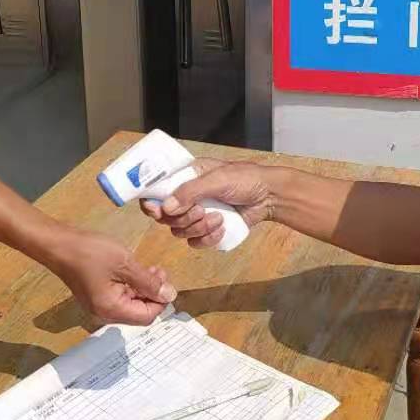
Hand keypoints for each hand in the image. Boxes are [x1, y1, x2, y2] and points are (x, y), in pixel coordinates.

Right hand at [49, 230, 175, 325]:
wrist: (59, 244)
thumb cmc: (91, 252)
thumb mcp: (125, 264)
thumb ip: (149, 282)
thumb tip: (170, 295)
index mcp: (112, 310)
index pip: (147, 316)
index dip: (160, 300)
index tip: (165, 279)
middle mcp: (105, 313)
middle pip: (139, 312)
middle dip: (153, 293)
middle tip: (158, 270)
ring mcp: (98, 306)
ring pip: (130, 304)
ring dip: (143, 288)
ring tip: (149, 268)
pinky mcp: (95, 296)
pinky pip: (119, 297)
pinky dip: (130, 286)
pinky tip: (133, 270)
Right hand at [141, 159, 273, 248]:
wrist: (268, 197)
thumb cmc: (245, 179)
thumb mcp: (217, 179)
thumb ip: (190, 191)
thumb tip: (166, 207)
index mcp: (184, 177)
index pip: (155, 191)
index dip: (151, 202)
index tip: (155, 209)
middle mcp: (186, 196)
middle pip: (165, 217)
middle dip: (183, 218)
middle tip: (201, 210)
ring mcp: (196, 214)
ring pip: (179, 231)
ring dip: (198, 228)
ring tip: (218, 217)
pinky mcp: (207, 230)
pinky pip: (194, 242)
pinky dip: (207, 239)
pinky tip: (221, 228)